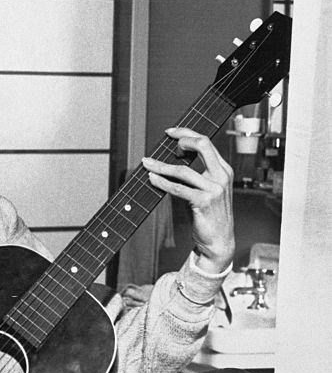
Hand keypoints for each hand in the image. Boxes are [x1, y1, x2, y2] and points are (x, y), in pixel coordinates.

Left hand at [142, 127, 234, 272]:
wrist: (219, 240)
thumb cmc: (210, 215)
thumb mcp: (209, 190)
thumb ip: (198, 175)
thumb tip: (172, 161)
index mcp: (224, 170)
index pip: (207, 142)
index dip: (188, 134)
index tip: (172, 132)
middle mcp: (222, 176)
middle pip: (202, 145)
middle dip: (181, 138)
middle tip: (165, 139)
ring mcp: (214, 189)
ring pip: (183, 170)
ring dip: (161, 166)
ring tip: (147, 163)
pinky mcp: (203, 202)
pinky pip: (177, 188)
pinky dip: (162, 182)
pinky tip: (152, 179)